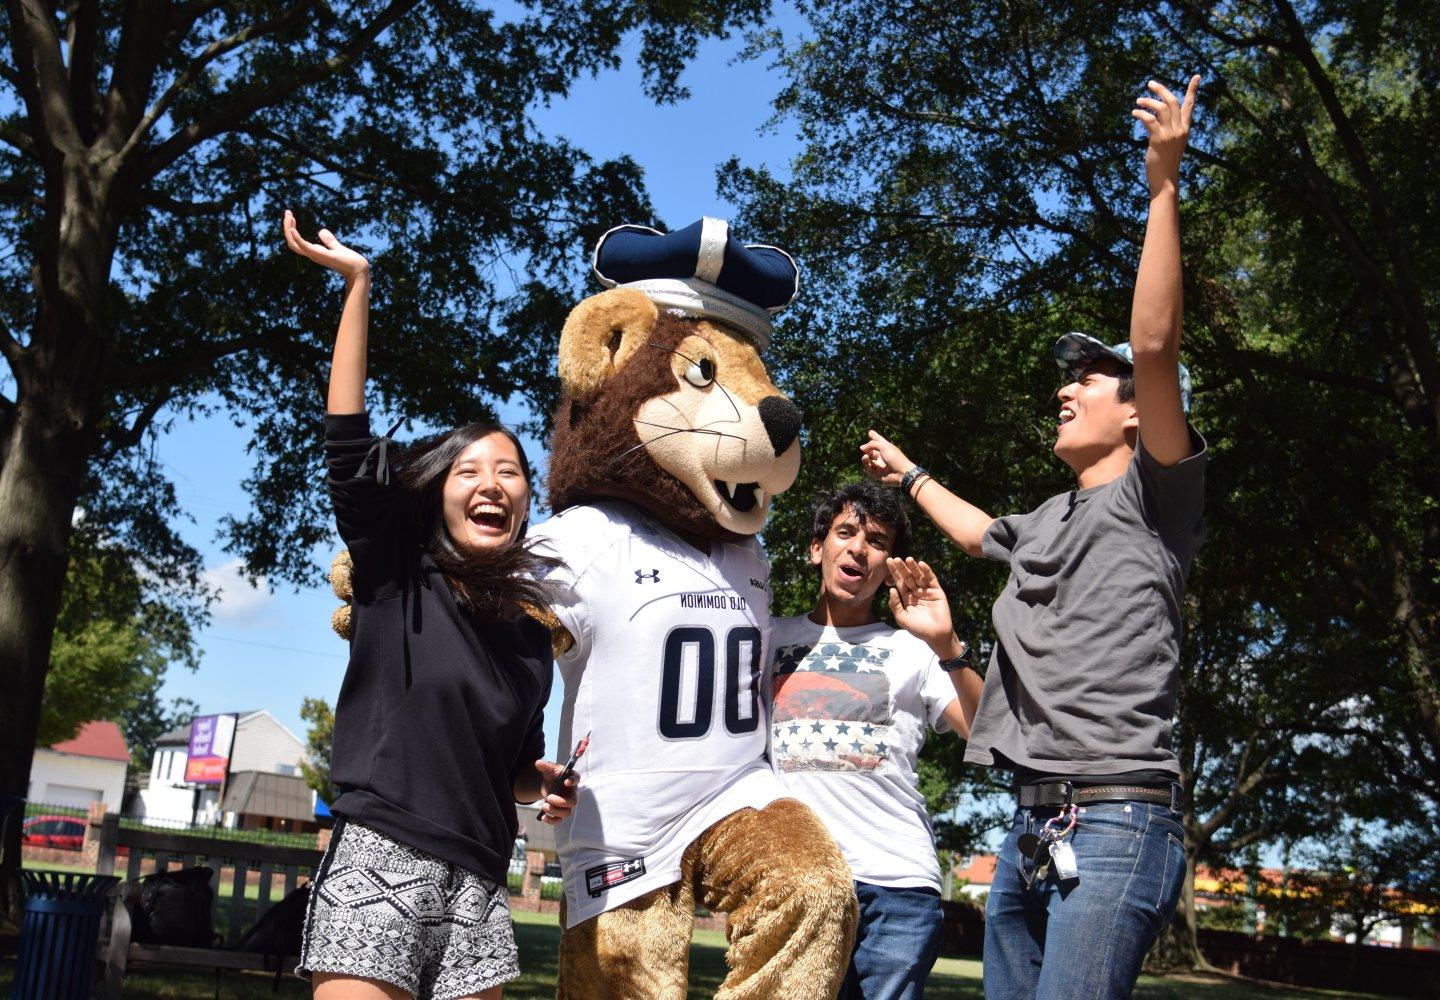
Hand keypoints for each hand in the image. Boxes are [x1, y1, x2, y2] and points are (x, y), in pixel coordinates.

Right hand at [282, 209, 369, 281]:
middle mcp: (312, 254)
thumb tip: (320, 231)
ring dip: (289, 229)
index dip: (291, 229)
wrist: (358, 269)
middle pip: (292, 242)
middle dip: (287, 226)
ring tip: (289, 215)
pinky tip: (292, 229)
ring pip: (294, 244)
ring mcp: (315, 255)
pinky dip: (297, 238)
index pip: (296, 242)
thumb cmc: (348, 260)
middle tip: (287, 212)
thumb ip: (328, 240)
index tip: (291, 216)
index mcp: (313, 252)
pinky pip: (304, 247)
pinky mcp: (320, 255)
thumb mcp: (336, 246)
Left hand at [533, 759, 577, 824]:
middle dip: (561, 802)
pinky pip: (559, 820)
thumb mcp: (549, 769)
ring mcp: (567, 805)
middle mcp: (572, 793)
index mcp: (572, 779)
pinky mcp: (560, 812)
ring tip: (543, 806)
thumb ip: (545, 766)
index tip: (566, 781)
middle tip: (549, 797)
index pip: (576, 779)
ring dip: (555, 811)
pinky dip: (551, 821)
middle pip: (573, 802)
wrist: (550, 784)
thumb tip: (538, 763)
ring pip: (567, 813)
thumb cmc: (553, 775)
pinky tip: (543, 817)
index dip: (573, 781)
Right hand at [860, 429, 915, 486]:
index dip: (875, 437)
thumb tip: (862, 447)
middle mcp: (883, 456)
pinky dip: (866, 464)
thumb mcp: (884, 447)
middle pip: (871, 451)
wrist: (901, 473)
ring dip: (865, 458)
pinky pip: (869, 469)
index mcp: (886, 448)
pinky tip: (866, 460)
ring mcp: (880, 465)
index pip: (879, 441)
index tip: (870, 432)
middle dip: (867, 449)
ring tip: (865, 456)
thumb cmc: (895, 458)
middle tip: (864, 449)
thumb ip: (872, 444)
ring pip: (868, 460)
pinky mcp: (878, 474)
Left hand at [885, 557, 958, 655]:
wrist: (935, 635)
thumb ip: (895, 604)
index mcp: (907, 598)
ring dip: (914, 568)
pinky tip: (921, 564)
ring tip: (908, 559)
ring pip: (919, 577)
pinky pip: (931, 580)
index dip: (894, 572)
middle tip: (895, 559)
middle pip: (908, 577)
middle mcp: (916, 593)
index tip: (889, 562)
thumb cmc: (918, 628)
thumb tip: (891, 589)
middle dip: (902, 568)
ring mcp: (927, 591)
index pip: (900, 582)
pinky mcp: (937, 592)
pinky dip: (927, 571)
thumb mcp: (902, 617)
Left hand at [1133, 75, 1199, 194]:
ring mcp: (1170, 134)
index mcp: (1184, 129)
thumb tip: (1155, 122)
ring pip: (1161, 108)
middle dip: (1161, 90)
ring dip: (1148, 101)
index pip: (1189, 106)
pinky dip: (1141, 113)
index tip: (1197, 76)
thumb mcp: (1170, 145)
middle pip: (1172, 101)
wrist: (1165, 180)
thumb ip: (1167, 131)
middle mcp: (1180, 129)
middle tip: (1150, 83)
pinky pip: (1150, 119)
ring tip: (1138, 101)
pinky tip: (1135, 113)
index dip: (1193, 90)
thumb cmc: (1165, 164)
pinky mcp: (1159, 139)